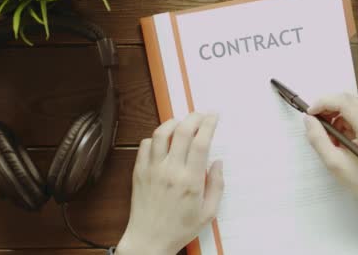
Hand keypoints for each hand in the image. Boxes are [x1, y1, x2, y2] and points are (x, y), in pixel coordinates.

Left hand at [116, 113, 223, 254]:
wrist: (148, 241)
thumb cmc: (179, 229)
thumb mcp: (208, 213)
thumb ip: (217, 186)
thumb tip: (217, 163)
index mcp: (190, 181)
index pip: (201, 142)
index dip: (209, 124)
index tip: (214, 116)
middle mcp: (170, 171)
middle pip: (182, 131)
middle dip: (194, 117)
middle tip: (201, 115)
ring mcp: (152, 170)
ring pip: (161, 132)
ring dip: (174, 122)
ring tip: (182, 123)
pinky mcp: (139, 172)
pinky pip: (145, 144)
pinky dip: (155, 137)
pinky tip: (164, 140)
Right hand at [304, 93, 357, 239]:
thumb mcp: (334, 162)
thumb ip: (318, 138)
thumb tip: (308, 119)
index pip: (343, 102)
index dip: (323, 103)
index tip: (309, 113)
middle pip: (347, 99)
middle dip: (328, 108)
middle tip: (316, 124)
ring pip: (350, 105)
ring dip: (335, 116)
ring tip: (330, 138)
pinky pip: (356, 112)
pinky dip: (343, 121)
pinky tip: (340, 138)